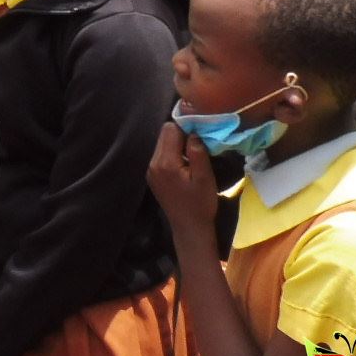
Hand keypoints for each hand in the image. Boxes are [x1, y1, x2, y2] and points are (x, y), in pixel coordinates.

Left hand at [147, 121, 217, 239]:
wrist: (189, 228)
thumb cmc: (200, 203)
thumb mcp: (204, 177)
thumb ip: (197, 152)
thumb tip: (193, 132)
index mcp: (165, 162)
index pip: (170, 130)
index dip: (186, 128)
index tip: (201, 134)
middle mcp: (153, 164)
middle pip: (164, 135)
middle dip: (181, 135)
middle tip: (199, 145)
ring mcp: (150, 170)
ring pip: (162, 144)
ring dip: (177, 145)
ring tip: (193, 156)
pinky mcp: (153, 176)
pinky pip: (161, 155)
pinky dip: (173, 154)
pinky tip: (185, 165)